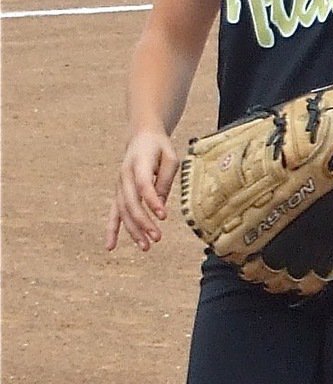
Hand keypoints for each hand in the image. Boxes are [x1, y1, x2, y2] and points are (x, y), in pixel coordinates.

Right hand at [106, 129, 178, 252]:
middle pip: (131, 202)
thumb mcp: (170, 157)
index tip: (164, 216)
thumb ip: (166, 179)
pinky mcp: (119, 193)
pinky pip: (114, 213)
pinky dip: (112, 229)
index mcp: (139, 163)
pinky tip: (111, 246)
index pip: (144, 185)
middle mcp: (125, 176)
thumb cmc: (160, 147)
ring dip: (133, 230)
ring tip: (146, 247)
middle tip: (157, 238)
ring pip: (123, 211)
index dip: (153, 201)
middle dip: (143, 222)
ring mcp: (119, 186)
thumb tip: (160, 205)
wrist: (142, 136)